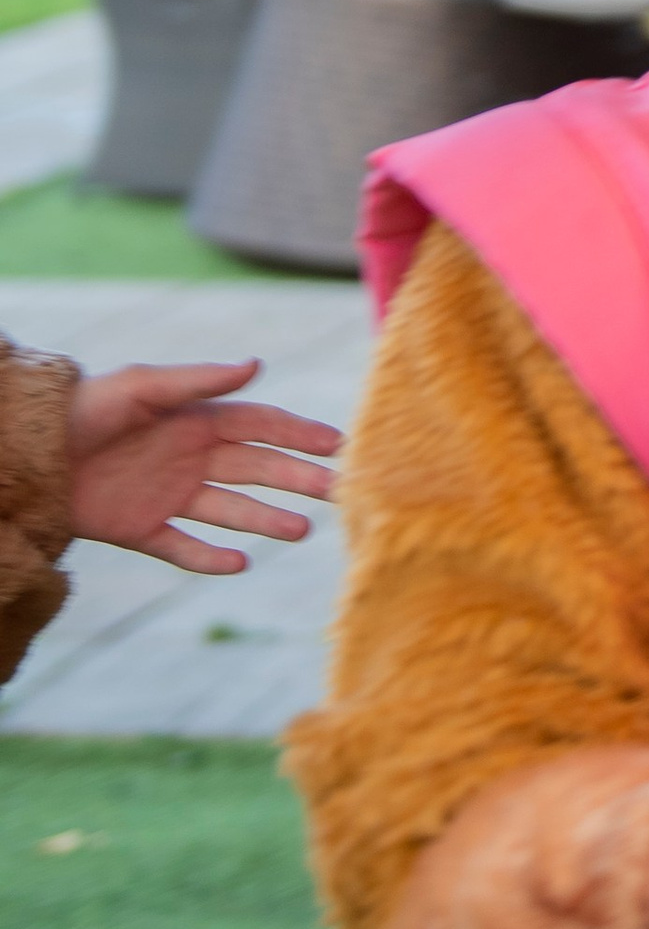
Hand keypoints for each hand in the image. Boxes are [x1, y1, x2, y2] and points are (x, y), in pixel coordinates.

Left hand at [65, 362, 339, 574]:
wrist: (30, 456)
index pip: (259, 426)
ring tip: (301, 530)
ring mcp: (168, 496)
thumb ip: (198, 381)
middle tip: (337, 492)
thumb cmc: (85, 409)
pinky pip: (183, 548)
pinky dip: (210, 558)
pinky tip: (239, 563)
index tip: (337, 445)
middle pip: (255, 470)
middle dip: (297, 479)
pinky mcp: (141, 530)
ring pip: (230, 511)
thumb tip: (256, 365)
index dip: (298, 433)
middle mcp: (189, 459)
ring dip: (266, 519)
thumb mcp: (142, 387)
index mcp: (194, 420)